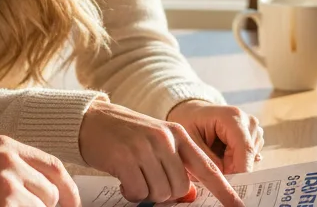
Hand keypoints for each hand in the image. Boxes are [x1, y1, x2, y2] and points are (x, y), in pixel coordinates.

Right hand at [79, 100, 242, 206]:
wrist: (92, 120)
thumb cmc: (126, 135)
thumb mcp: (157, 142)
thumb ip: (176, 164)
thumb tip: (189, 196)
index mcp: (178, 135)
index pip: (207, 169)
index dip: (224, 191)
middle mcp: (165, 140)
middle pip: (180, 189)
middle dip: (165, 193)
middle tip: (148, 180)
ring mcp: (145, 148)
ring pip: (159, 193)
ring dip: (146, 193)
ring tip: (134, 175)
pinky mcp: (125, 158)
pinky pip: (138, 192)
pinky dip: (130, 192)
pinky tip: (123, 178)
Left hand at [167, 100, 264, 173]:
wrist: (192, 113)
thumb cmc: (188, 123)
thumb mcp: (189, 140)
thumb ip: (207, 159)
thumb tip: (224, 178)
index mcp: (232, 117)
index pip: (245, 149)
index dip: (239, 171)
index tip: (226, 186)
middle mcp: (248, 122)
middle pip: (248, 157)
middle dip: (231, 169)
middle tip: (210, 168)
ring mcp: (253, 130)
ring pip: (249, 161)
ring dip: (232, 165)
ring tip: (213, 154)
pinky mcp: (255, 138)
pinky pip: (249, 159)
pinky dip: (235, 162)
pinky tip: (221, 153)